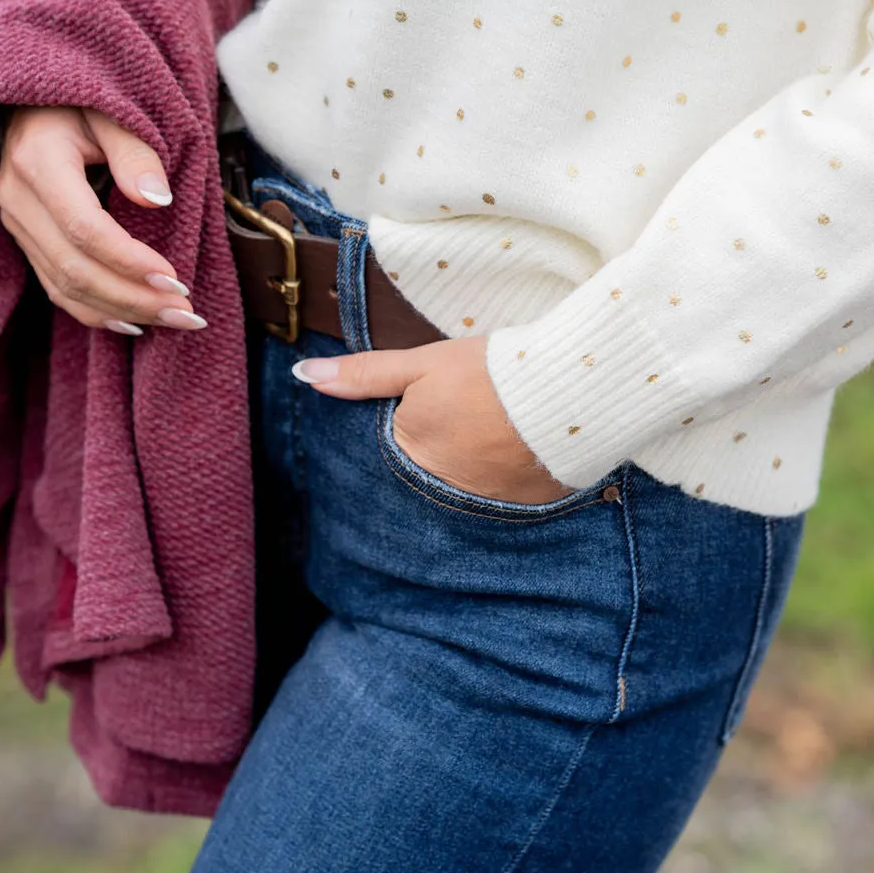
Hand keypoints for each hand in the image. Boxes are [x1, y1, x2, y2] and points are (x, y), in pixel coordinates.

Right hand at [0, 106, 205, 335]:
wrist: (38, 103)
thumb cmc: (81, 102)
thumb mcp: (113, 112)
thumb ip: (136, 151)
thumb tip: (157, 199)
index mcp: (39, 162)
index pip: (85, 228)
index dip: (130, 260)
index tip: (176, 278)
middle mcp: (18, 198)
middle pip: (75, 267)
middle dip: (134, 298)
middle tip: (187, 313)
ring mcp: (17, 222)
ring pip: (65, 286)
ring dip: (122, 311)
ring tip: (174, 320)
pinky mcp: (26, 238)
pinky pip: (56, 287)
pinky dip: (95, 311)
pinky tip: (133, 322)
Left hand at [292, 335, 570, 504]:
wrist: (570, 390)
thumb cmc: (491, 372)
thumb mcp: (423, 363)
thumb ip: (365, 374)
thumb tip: (303, 376)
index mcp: (411, 455)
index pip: (388, 454)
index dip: (403, 429)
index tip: (425, 412)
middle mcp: (443, 492)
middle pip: (425, 478)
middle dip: (435, 454)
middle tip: (461, 423)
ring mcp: (485, 506)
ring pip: (463, 491)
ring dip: (469, 470)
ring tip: (489, 435)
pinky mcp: (525, 509)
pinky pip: (502, 499)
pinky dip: (504, 479)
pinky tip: (516, 453)